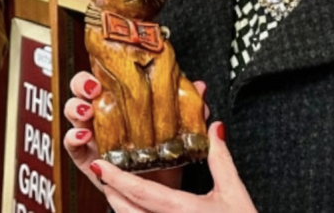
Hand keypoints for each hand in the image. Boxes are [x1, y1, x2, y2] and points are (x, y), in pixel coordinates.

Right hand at [63, 72, 207, 190]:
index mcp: (120, 103)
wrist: (158, 196)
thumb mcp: (177, 132)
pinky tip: (84, 136)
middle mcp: (102, 116)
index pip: (105, 77)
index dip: (102, 68)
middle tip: (93, 87)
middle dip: (82, 84)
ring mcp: (92, 136)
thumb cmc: (164, 161)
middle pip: (82, 90)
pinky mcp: (86, 159)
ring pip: (72, 113)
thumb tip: (199, 87)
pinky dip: (73, 138)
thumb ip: (187, 109)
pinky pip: (71, 147)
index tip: (108, 65)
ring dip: (76, 107)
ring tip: (86, 110)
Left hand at [90, 123, 255, 212]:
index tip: (99, 164)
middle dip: (112, 191)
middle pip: (127, 211)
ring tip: (115, 189)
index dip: (116, 178)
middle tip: (104, 172)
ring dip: (121, 207)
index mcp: (183, 211)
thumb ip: (221, 159)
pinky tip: (134, 208)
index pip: (140, 193)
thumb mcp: (234, 193)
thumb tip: (215, 128)